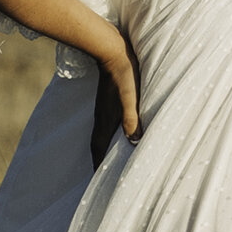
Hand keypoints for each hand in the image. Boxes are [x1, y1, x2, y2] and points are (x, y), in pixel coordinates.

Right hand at [90, 44, 141, 170]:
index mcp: (106, 119)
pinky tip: (118, 136)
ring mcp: (104, 110)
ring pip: (102, 136)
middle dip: (99, 163)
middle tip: (103, 179)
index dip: (98, 167)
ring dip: (104, 151)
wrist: (111, 47)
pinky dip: (110, 137)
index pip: (99, 149)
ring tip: (109, 163)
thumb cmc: (124, 71)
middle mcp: (102, 117)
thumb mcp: (129, 94)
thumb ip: (131, 115)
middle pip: (98, 146)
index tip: (98, 184)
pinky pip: (107, 126)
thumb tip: (134, 140)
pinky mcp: (108, 102)